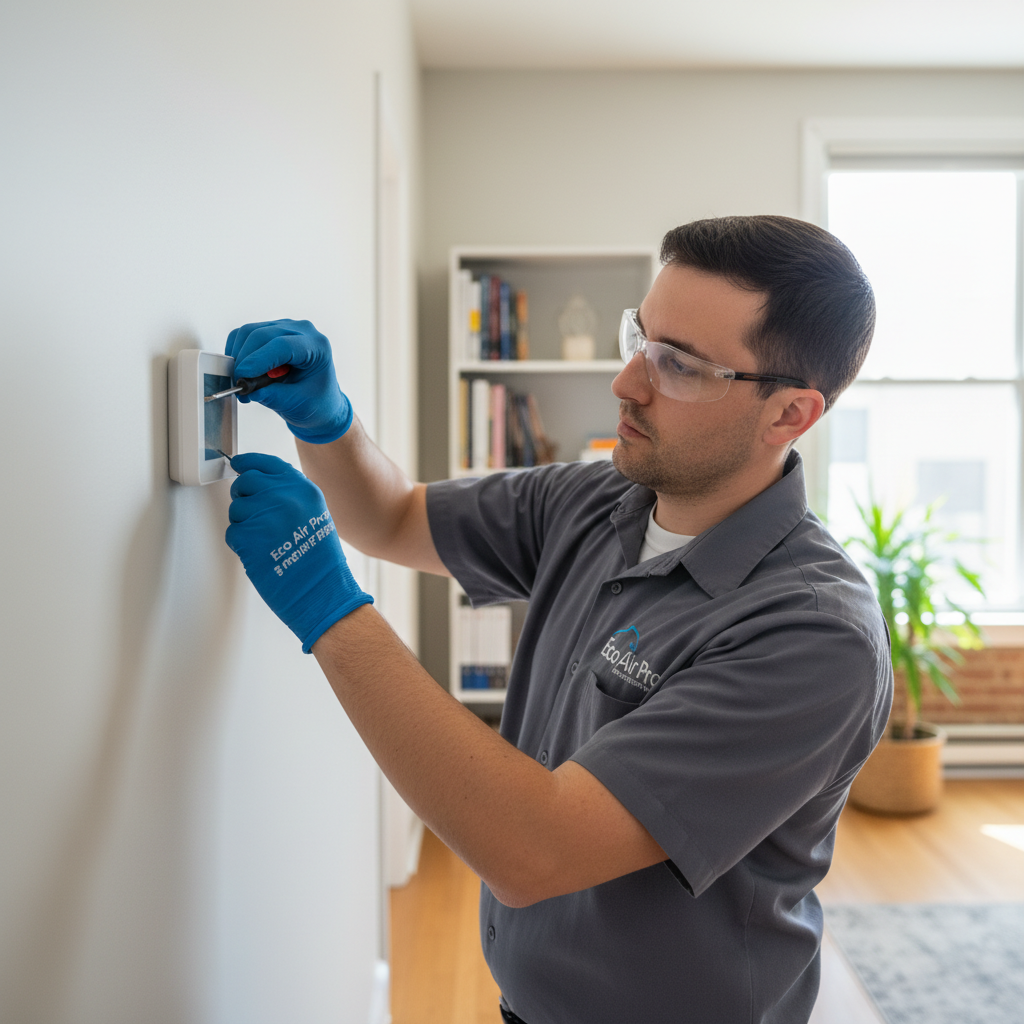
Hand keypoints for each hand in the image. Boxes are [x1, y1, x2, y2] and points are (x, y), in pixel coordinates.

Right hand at [225, 319, 352, 443]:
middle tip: (239, 385)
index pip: (283, 345)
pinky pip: (244, 335)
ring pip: (249, 332)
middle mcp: (302, 331)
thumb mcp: (298, 404)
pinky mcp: (270, 330)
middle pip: (262, 335)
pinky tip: (243, 371)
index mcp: (317, 347)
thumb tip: (247, 389)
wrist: (318, 400)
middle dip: (245, 360)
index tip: (242, 377)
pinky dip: (237, 352)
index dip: (259, 360)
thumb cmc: (316, 402)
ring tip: (243, 383)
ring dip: (239, 357)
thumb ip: (273, 397)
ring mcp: (285, 327)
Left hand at [225, 452, 372, 651]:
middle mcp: (283, 496)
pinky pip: (232, 532)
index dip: (248, 463)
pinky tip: (262, 553)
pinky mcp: (248, 536)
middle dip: (245, 498)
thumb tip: (260, 484)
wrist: (322, 591)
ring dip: (244, 525)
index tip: (238, 464)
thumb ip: (290, 495)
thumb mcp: (315, 515)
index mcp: (302, 488)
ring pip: (236, 509)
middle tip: (256, 517)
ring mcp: (264, 514)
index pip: (267, 464)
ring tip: (267, 541)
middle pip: (245, 482)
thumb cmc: (320, 561)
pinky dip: (241, 545)